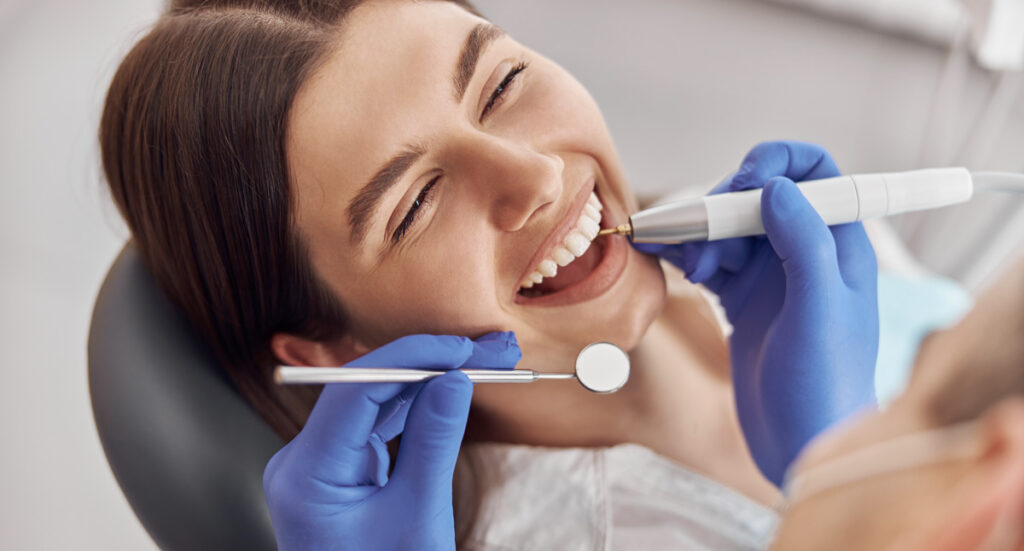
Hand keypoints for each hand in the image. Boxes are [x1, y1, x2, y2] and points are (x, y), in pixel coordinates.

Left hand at [263, 332, 520, 549]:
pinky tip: (454, 391)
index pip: (354, 388)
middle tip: (492, 349)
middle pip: (367, 389)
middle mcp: (302, 463)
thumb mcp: (417, 517)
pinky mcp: (337, 475)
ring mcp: (318, 468)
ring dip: (432, 381)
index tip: (464, 349)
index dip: (412, 357)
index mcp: (306, 474)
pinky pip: (376, 428)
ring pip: (376, 404)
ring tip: (488, 364)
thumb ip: (433, 441)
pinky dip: (417, 409)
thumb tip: (455, 380)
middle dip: (432, 365)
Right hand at [635, 141, 878, 484]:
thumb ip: (804, 243)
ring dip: (702, 236)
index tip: (742, 182)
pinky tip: (667, 260)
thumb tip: (776, 187)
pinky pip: (711, 260)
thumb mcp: (820, 309)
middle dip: (725, 208)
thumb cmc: (824, 384)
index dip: (778, 163)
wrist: (800, 444)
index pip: (817, 173)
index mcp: (839, 246)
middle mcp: (805, 254)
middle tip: (702, 237)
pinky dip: (687, 255)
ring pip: (730, 229)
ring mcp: (771, 278)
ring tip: (690, 268)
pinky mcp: (743, 302)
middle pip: (760, 197)